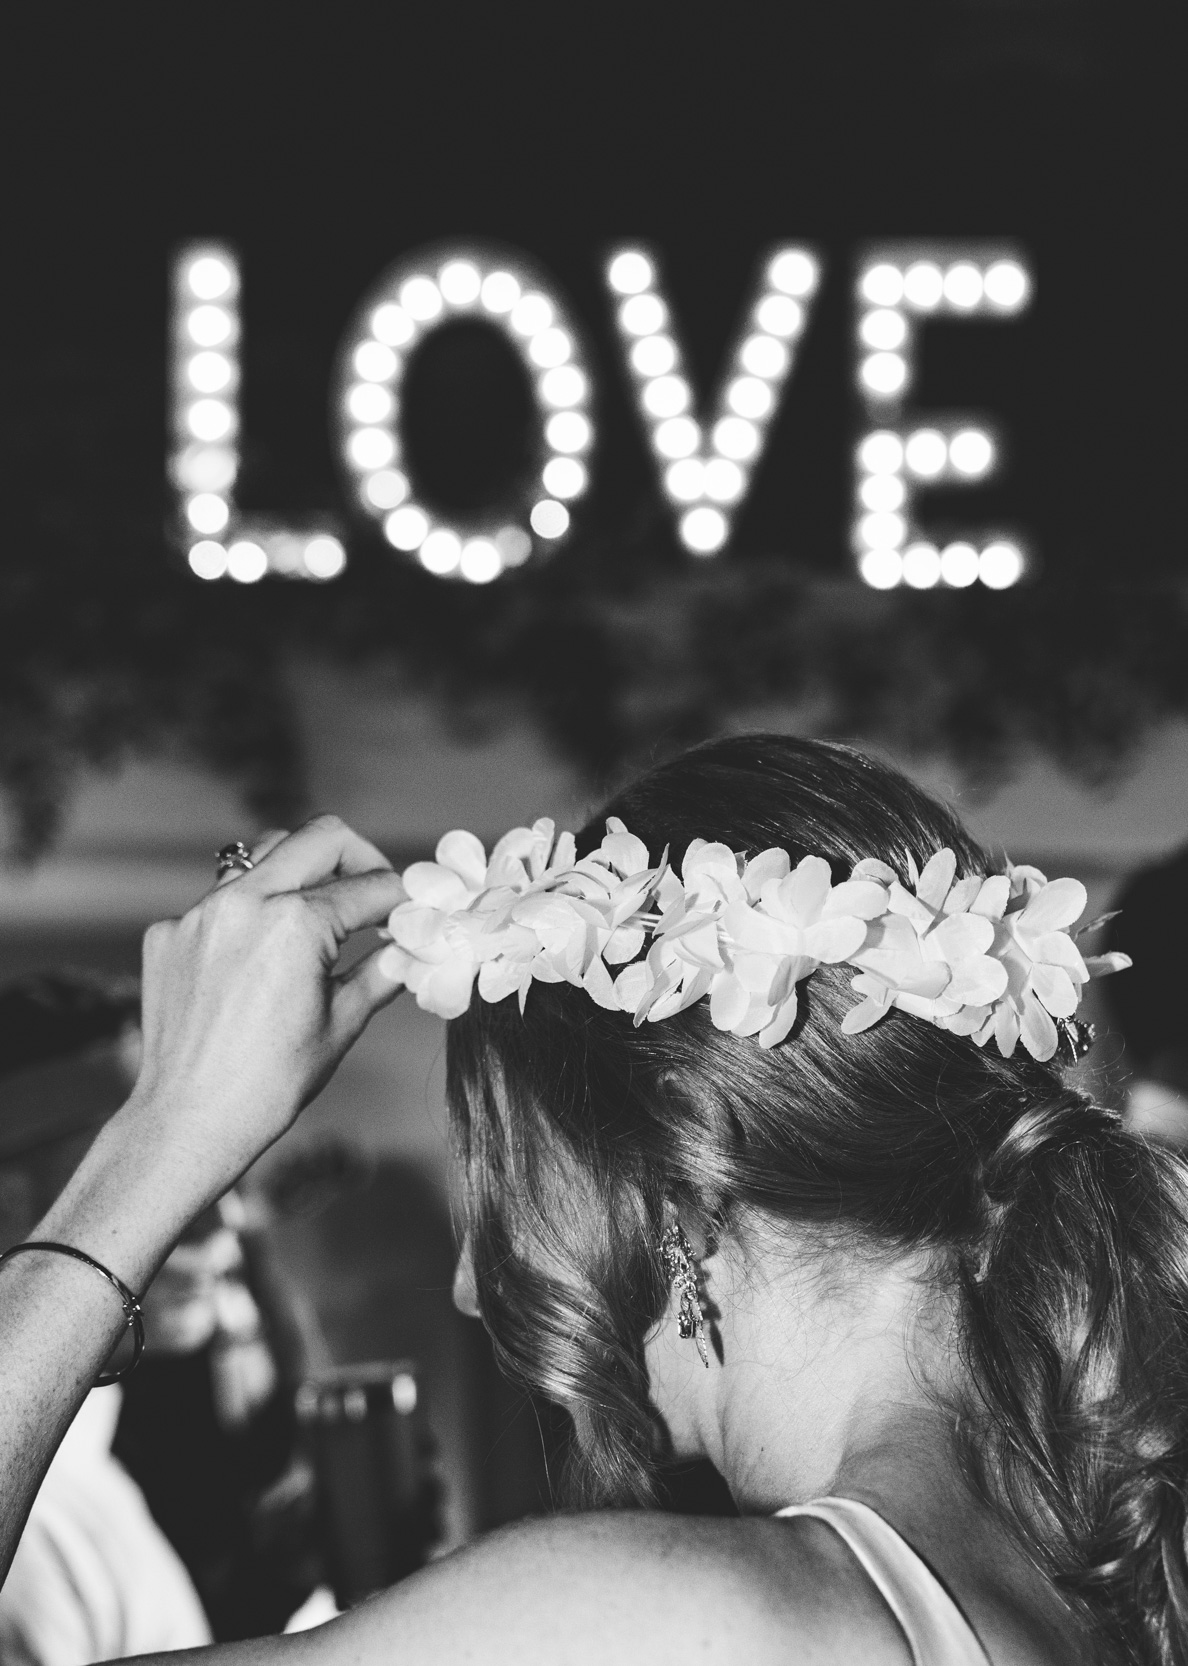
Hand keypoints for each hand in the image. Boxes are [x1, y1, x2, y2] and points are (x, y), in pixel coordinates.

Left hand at [125, 815, 407, 1210]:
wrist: (189, 1121)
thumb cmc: (268, 1084)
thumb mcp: (343, 1023)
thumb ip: (385, 970)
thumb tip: (417, 947)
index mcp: (294, 924)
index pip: (371, 886)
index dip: (406, 897)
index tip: (418, 907)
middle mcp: (243, 902)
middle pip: (320, 836)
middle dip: (360, 857)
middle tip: (377, 892)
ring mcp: (199, 914)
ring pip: (264, 854)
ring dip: (302, 872)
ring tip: (321, 913)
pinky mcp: (169, 933)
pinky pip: (220, 898)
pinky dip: (251, 913)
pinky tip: (262, 956)